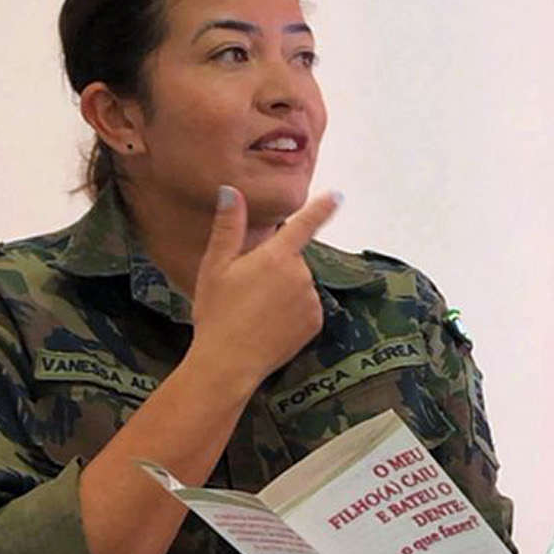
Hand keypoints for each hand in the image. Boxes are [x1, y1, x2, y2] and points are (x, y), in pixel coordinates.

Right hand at [188, 187, 338, 393]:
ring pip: (299, 286)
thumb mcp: (215, 266)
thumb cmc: (217, 313)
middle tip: (247, 291)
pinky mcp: (315, 323)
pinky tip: (270, 326)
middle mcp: (301, 275)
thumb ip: (228, 227)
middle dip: (275, 270)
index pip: (304, 224)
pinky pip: (306, 309)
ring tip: (255, 313)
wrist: (228, 362)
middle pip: (292, 262)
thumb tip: (231, 192)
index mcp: (276, 256)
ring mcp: (311, 300)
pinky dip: (293, 314)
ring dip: (284, 293)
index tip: (338, 196)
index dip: (322, 208)